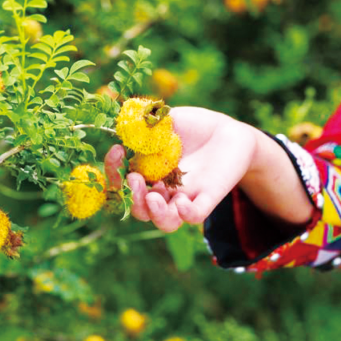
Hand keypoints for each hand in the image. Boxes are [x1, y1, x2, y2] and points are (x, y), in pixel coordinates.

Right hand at [105, 107, 257, 231]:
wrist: (227, 131)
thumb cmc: (193, 126)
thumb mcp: (167, 119)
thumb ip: (146, 122)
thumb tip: (125, 125)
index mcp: (147, 174)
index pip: (122, 183)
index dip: (113, 171)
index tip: (116, 150)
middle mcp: (163, 191)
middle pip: (140, 209)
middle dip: (132, 197)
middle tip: (133, 178)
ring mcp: (185, 197)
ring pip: (166, 222)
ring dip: (154, 213)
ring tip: (153, 197)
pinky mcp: (208, 197)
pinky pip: (195, 215)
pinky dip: (187, 214)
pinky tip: (182, 203)